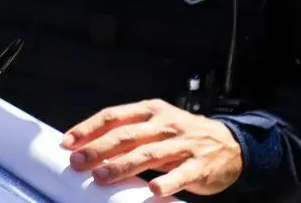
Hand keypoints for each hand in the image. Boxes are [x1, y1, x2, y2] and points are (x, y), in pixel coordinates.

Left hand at [62, 98, 242, 197]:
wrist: (232, 144)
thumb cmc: (182, 135)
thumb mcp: (156, 124)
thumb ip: (128, 132)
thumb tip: (88, 146)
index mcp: (151, 111)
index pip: (113, 116)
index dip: (88, 128)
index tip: (68, 142)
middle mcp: (166, 124)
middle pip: (126, 135)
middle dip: (98, 149)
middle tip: (78, 162)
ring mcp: (185, 144)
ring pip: (148, 154)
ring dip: (122, 166)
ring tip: (101, 177)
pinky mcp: (201, 166)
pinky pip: (181, 175)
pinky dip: (167, 183)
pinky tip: (152, 191)